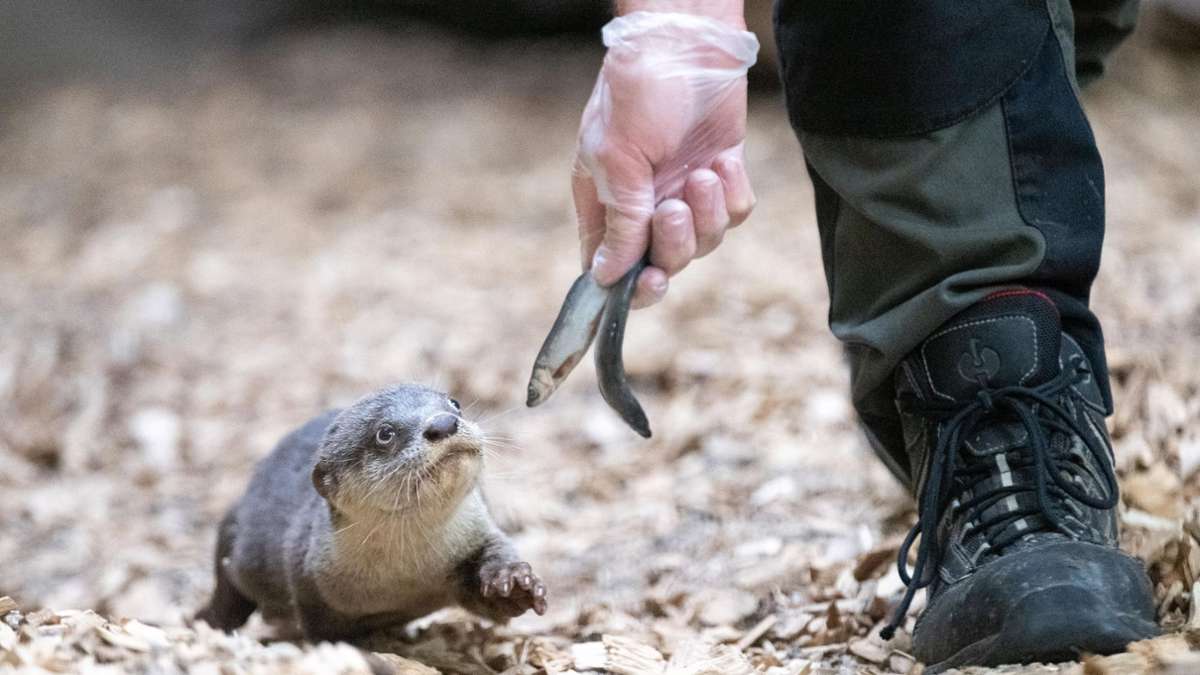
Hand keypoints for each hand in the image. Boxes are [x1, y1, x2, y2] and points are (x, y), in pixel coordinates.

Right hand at [572, 11, 758, 307]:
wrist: (688, 44)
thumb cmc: (638, 93)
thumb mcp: (617, 161)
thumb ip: (619, 223)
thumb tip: (607, 278)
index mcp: (605, 204)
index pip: (611, 268)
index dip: (631, 286)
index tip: (650, 280)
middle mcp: (643, 205)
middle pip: (664, 263)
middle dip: (674, 244)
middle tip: (672, 209)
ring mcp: (683, 192)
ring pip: (704, 242)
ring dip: (706, 212)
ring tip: (701, 173)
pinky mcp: (721, 177)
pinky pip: (734, 213)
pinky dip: (731, 192)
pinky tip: (721, 160)